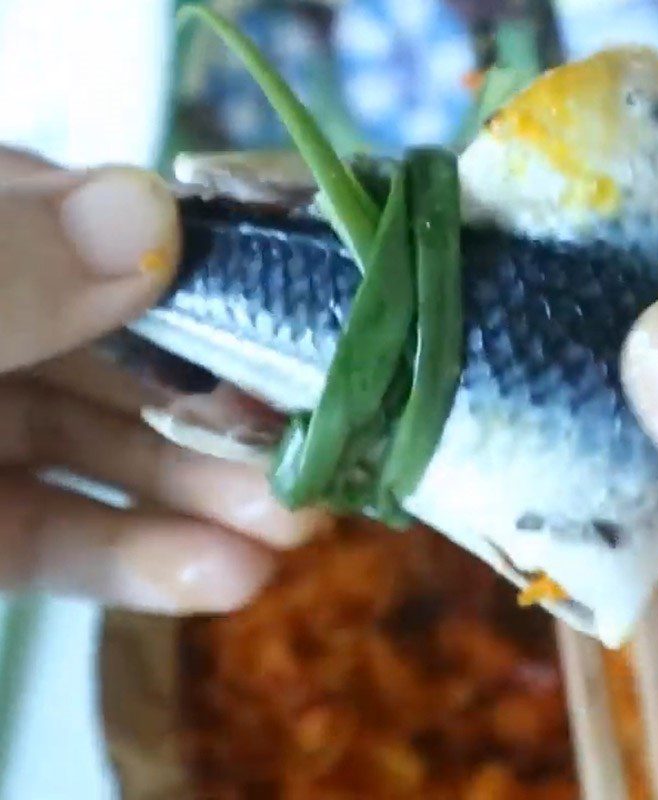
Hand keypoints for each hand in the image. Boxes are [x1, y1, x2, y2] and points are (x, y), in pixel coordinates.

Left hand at [0, 147, 321, 614]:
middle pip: (139, 359)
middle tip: (325, 448)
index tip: (310, 324)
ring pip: (112, 454)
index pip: (125, 237)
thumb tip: (152, 211)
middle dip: (232, 409)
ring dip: (209, 497)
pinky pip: (60, 539)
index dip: (223, 279)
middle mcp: (5, 324)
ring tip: (298, 527)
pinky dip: (140, 562)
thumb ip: (11, 262)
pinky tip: (228, 578)